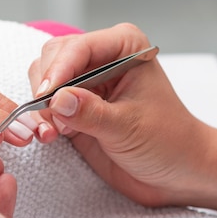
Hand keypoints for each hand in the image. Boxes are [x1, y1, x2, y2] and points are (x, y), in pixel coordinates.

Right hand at [29, 23, 216, 207]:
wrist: (176, 171)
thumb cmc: (167, 141)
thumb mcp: (128, 127)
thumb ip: (91, 113)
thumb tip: (56, 100)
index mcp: (124, 46)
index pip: (78, 47)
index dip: (58, 70)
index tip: (45, 97)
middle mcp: (102, 57)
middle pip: (53, 57)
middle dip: (46, 87)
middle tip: (50, 119)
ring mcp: (86, 81)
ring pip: (43, 78)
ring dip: (40, 106)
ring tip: (52, 132)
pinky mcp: (74, 105)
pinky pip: (45, 104)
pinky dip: (41, 118)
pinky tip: (51, 136)